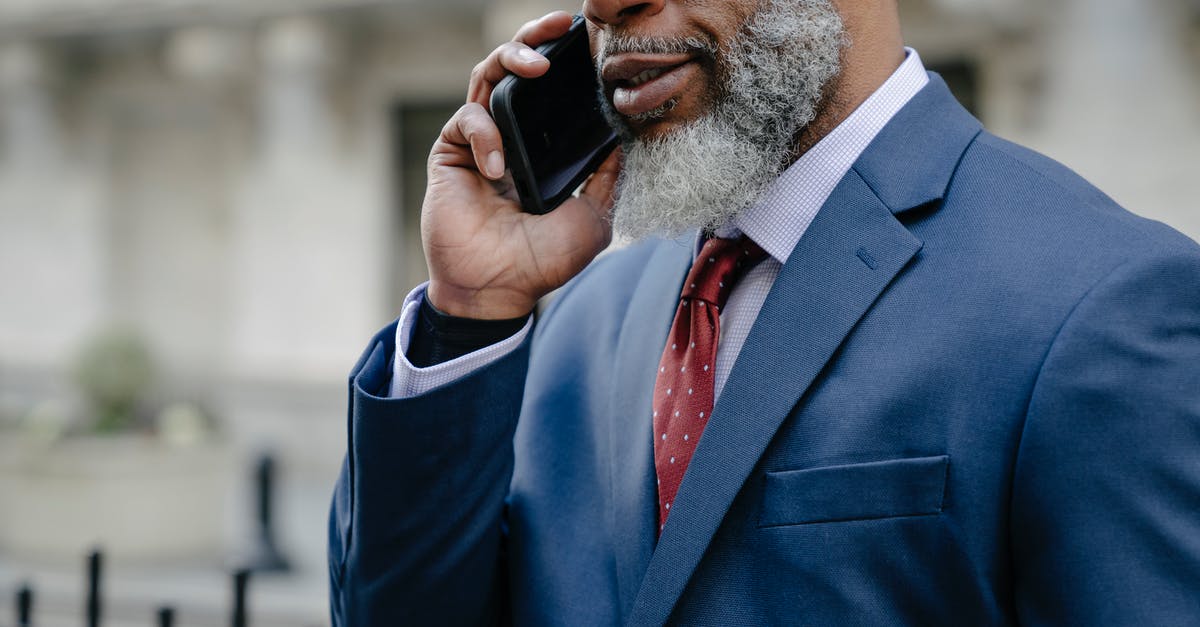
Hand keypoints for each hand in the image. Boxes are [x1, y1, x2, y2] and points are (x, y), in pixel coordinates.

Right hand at [421, 11, 620, 319]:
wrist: (498, 289)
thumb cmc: (542, 262)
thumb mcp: (592, 218)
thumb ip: (606, 179)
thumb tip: (625, 141)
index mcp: (540, 150)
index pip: (549, 93)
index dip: (564, 63)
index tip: (588, 42)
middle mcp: (509, 139)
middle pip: (515, 69)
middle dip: (535, 37)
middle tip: (559, 25)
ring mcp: (478, 143)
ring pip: (486, 77)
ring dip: (511, 58)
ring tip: (534, 64)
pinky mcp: (450, 153)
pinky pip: (467, 119)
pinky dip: (485, 133)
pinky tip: (498, 167)